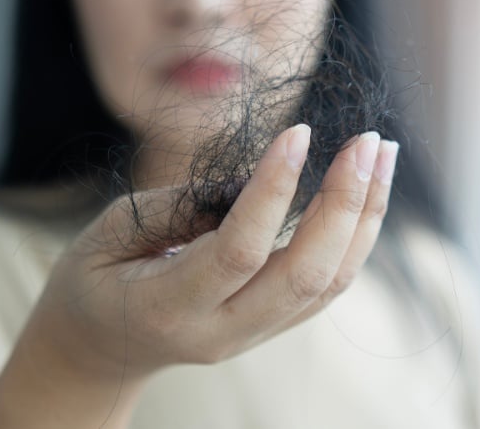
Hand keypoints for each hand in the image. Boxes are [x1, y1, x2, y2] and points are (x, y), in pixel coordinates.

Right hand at [33, 124, 397, 377]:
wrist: (101, 347)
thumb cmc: (97, 278)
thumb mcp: (112, 233)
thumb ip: (182, 208)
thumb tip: (253, 179)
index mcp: (168, 307)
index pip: (239, 250)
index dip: (273, 190)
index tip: (298, 132)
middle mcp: (221, 331)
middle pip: (304, 273)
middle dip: (344, 203)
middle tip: (367, 141)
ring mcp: (253, 335)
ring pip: (329, 282)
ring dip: (364, 217)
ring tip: (382, 156)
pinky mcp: (273, 326)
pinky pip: (328, 286)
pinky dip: (355, 237)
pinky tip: (366, 194)